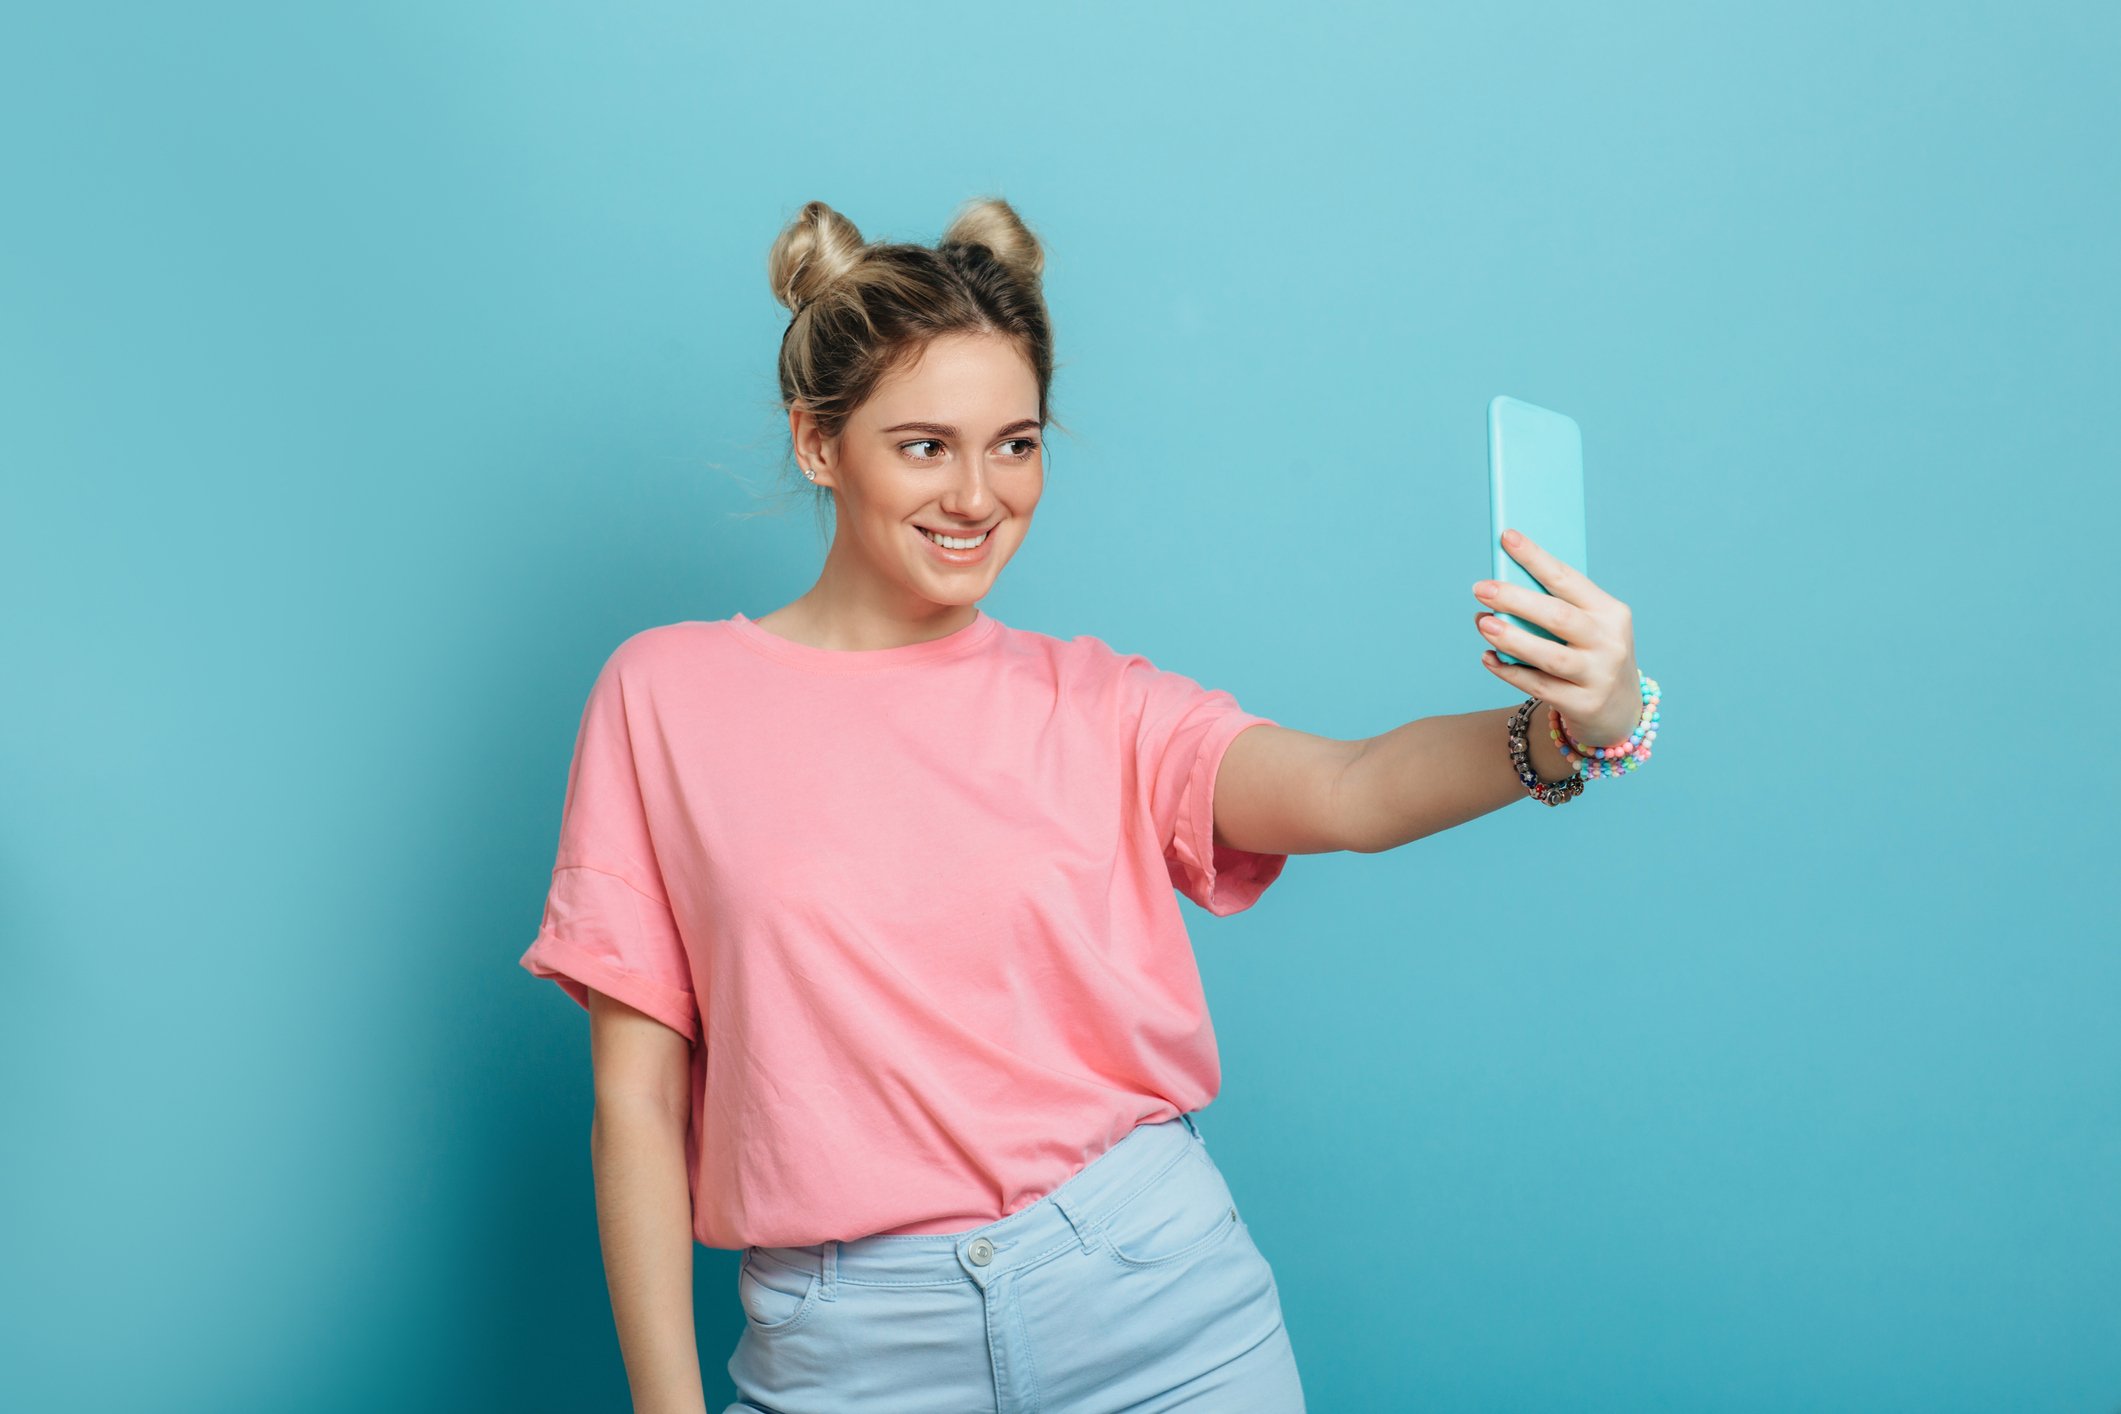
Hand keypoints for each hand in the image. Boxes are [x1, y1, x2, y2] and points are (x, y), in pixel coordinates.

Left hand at [1472, 528, 1639, 747]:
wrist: (1620, 711)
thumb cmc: (1591, 656)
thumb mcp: (1587, 629)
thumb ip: (1552, 611)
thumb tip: (1499, 595)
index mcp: (1611, 612)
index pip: (1569, 579)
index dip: (1536, 558)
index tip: (1506, 537)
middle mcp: (1610, 642)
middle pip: (1558, 616)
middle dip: (1516, 599)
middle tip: (1481, 587)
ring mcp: (1599, 676)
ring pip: (1550, 655)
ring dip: (1512, 638)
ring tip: (1483, 622)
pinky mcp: (1584, 705)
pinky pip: (1539, 686)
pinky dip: (1510, 671)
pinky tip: (1489, 658)